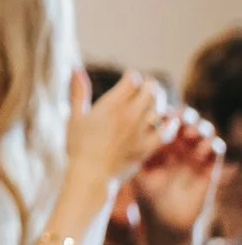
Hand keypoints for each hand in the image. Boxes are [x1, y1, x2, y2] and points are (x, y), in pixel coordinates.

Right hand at [65, 68, 171, 203]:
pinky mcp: (148, 147)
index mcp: (112, 105)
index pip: (132, 80)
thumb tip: (74, 67)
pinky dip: (169, 122)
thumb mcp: (75, 116)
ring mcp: (142, 131)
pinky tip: (168, 120)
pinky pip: (167, 130)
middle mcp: (130, 115)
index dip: (131, 76)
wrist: (91, 177)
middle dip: (148, 84)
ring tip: (154, 99)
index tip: (128, 78)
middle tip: (146, 85)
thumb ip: (78, 91)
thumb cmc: (79, 146)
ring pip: (160, 107)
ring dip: (158, 100)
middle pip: (150, 90)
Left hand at [133, 103, 224, 237]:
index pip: (169, 118)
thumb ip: (137, 150)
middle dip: (187, 116)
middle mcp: (181, 144)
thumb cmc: (147, 193)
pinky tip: (204, 148)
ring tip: (191, 134)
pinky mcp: (210, 167)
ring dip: (201, 127)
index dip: (168, 113)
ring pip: (205, 130)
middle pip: (189, 119)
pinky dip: (213, 144)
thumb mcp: (139, 169)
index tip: (163, 114)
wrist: (165, 220)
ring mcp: (197, 154)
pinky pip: (217, 149)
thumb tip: (128, 129)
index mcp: (163, 140)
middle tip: (180, 120)